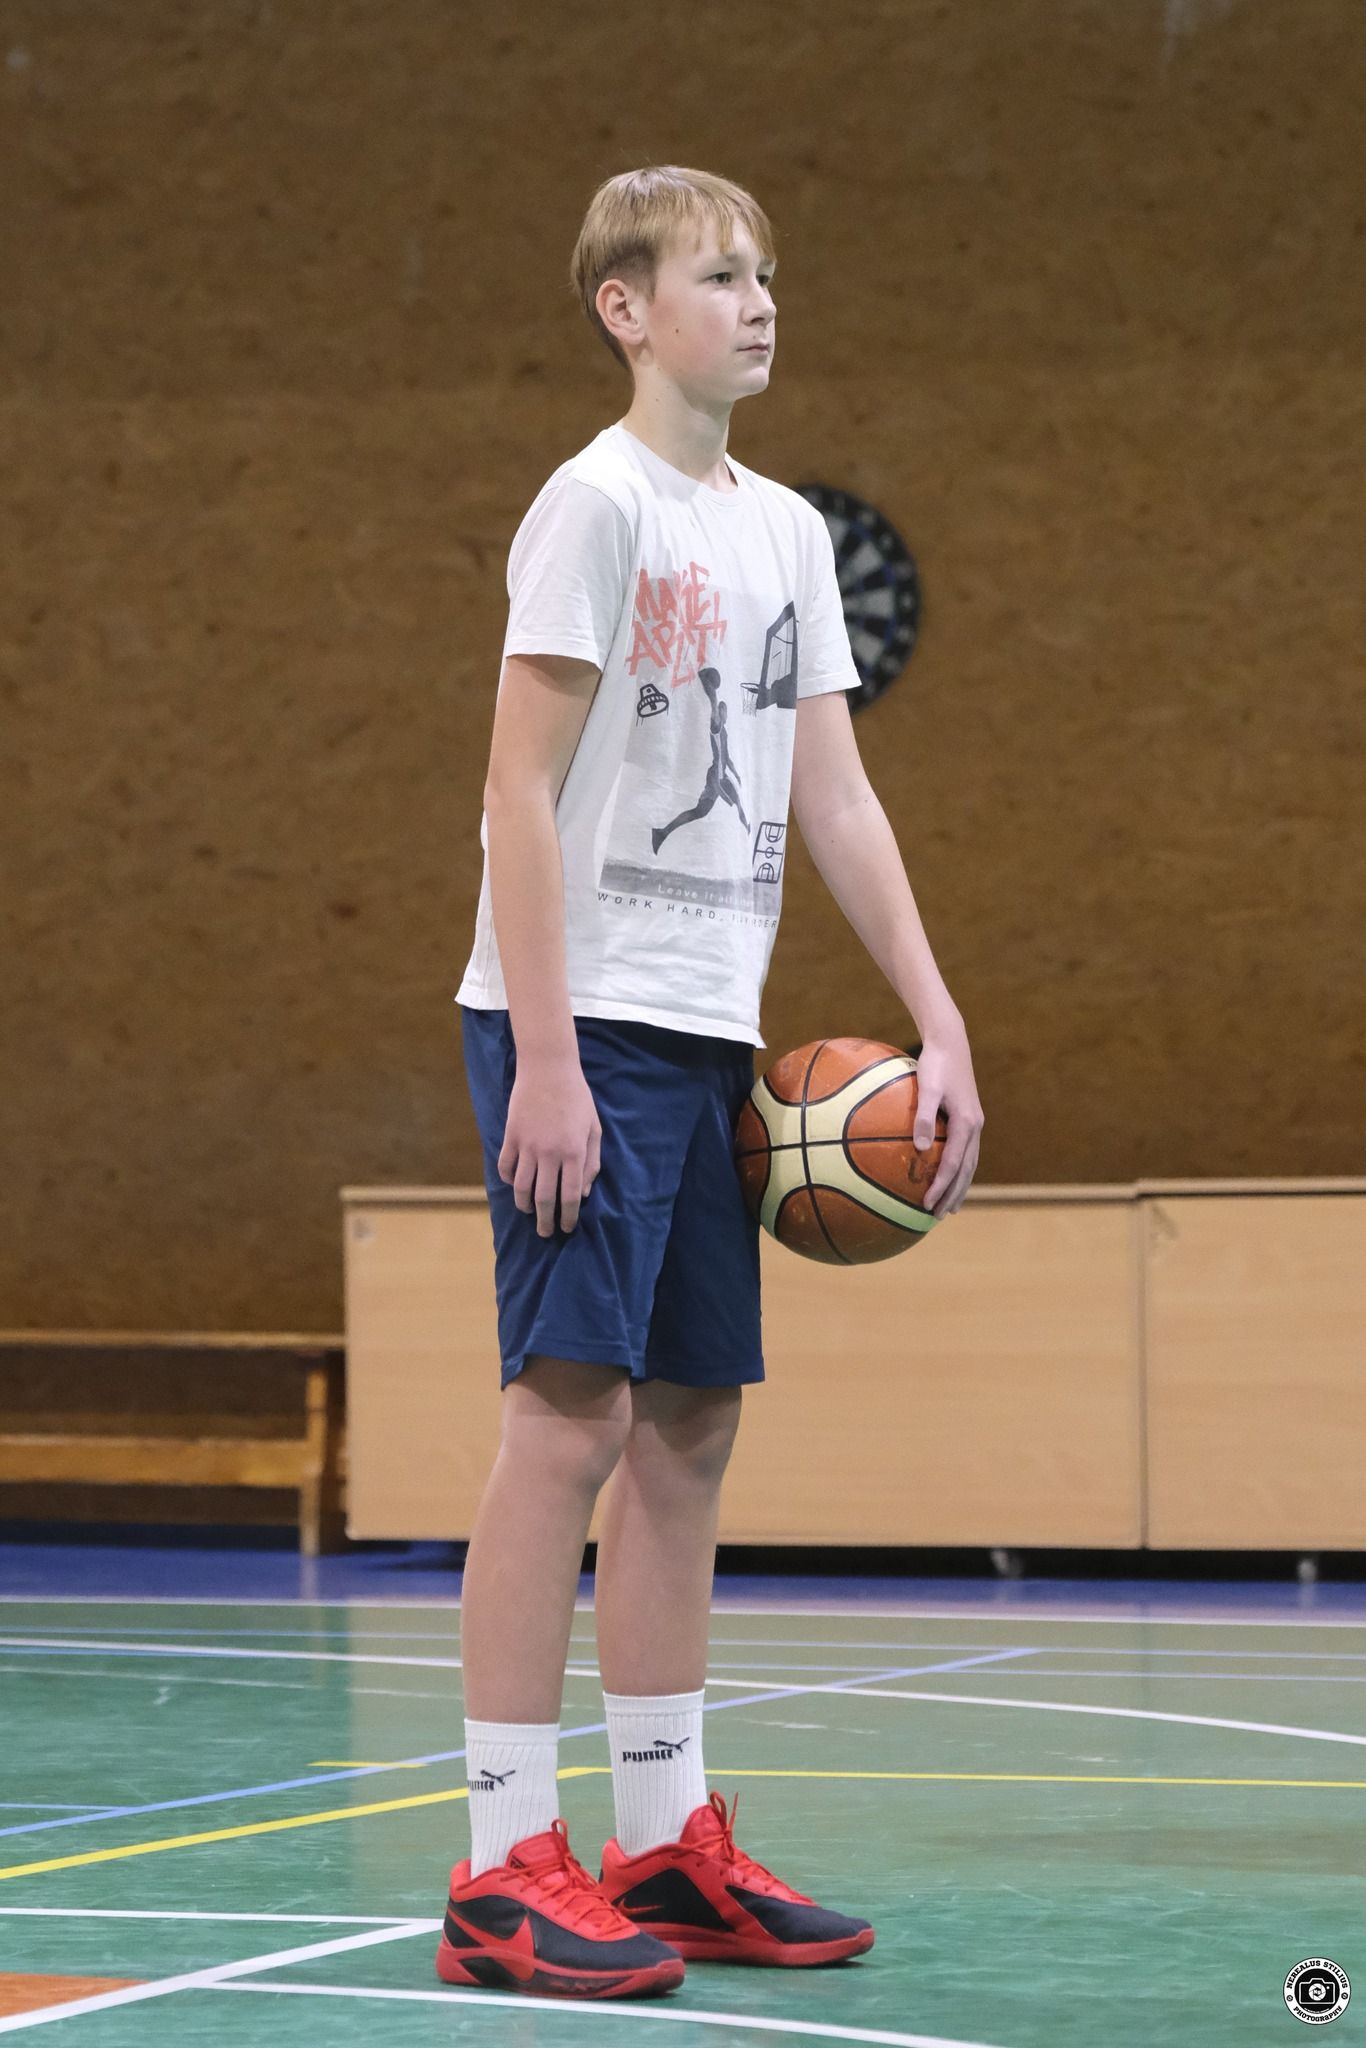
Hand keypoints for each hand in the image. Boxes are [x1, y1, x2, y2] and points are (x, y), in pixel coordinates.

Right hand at [498, 1058, 601, 1237]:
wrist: (549, 1070)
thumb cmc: (577, 1098)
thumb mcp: (594, 1128)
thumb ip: (592, 1161)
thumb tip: (584, 1192)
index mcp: (574, 1153)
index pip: (570, 1195)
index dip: (568, 1216)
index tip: (566, 1228)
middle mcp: (550, 1154)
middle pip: (544, 1198)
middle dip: (545, 1221)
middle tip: (545, 1232)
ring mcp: (527, 1146)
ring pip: (521, 1187)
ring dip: (524, 1205)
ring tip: (528, 1212)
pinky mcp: (511, 1137)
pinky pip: (506, 1167)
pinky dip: (509, 1181)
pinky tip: (515, 1185)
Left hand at [913, 1021, 982, 1215]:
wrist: (951, 1042)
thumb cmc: (936, 1064)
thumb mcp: (928, 1089)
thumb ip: (925, 1117)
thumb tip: (920, 1149)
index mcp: (967, 1124)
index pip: (954, 1164)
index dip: (941, 1187)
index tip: (926, 1205)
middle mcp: (975, 1127)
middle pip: (966, 1171)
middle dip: (953, 1194)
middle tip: (937, 1216)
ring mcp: (975, 1123)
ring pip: (970, 1164)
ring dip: (959, 1186)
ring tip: (948, 1207)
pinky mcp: (969, 1118)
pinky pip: (966, 1152)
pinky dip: (960, 1169)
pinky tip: (949, 1175)